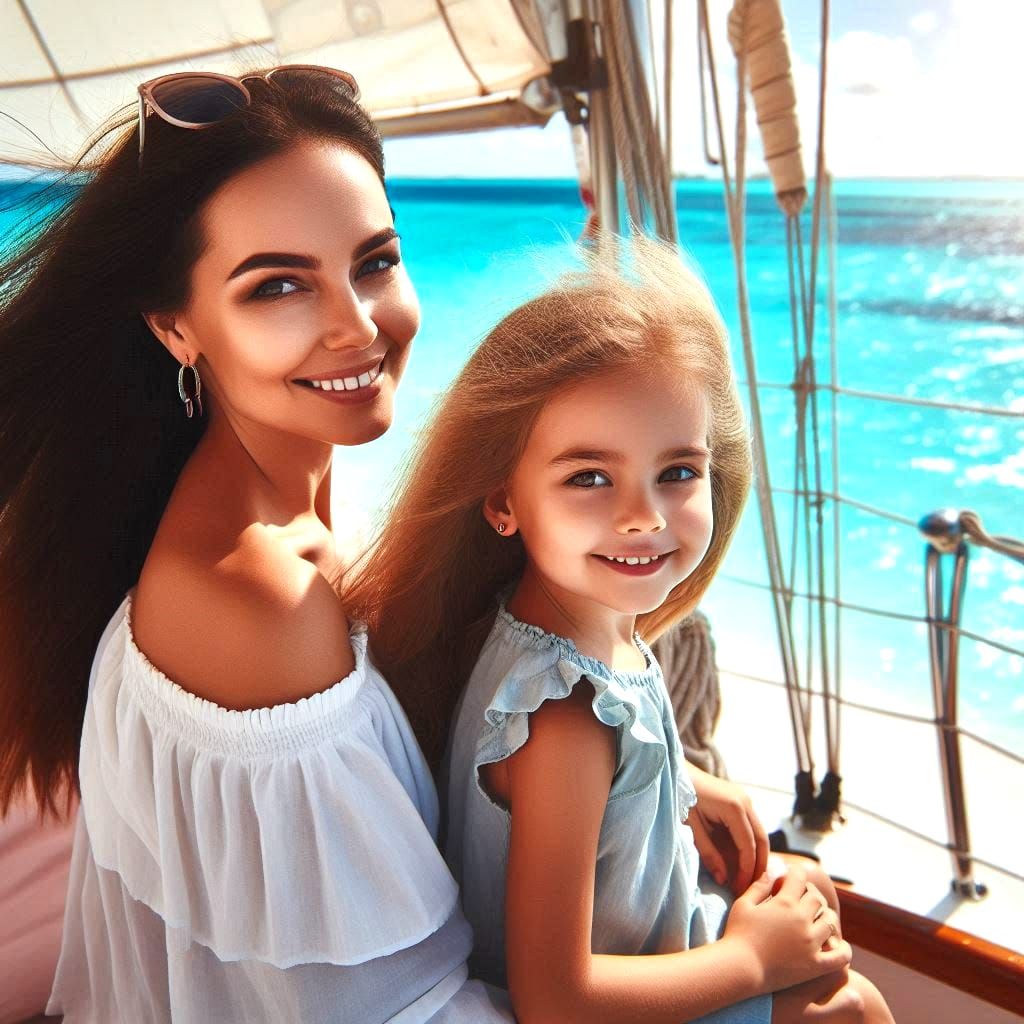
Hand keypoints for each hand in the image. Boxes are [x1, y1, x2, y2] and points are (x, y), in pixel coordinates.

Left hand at [686, 763, 768, 895]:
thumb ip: (708, 853)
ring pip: (759, 834)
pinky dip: (750, 846)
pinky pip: (751, 828)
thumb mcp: (691, 827)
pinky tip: (742, 862)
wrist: (677, 772)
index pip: (748, 845)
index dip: (747, 870)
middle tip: (751, 889)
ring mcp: (745, 800)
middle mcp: (745, 802)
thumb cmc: (680, 796)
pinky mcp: (741, 802)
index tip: (741, 889)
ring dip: (756, 857)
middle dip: (758, 866)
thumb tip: (724, 879)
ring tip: (747, 879)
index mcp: (734, 807)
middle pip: (761, 840)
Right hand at [723, 867, 851, 992]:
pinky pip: (840, 956)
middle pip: (817, 898)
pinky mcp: (815, 965)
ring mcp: (811, 943)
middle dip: (809, 893)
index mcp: (784, 902)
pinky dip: (843, 949)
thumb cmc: (737, 934)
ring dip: (824, 917)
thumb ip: (760, 885)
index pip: (800, 878)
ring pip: (830, 921)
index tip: (790, 877)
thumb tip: (774, 870)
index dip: (796, 873)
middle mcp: (801, 920)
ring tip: (814, 919)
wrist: (740, 968)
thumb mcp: (744, 903)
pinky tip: (835, 944)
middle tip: (800, 898)